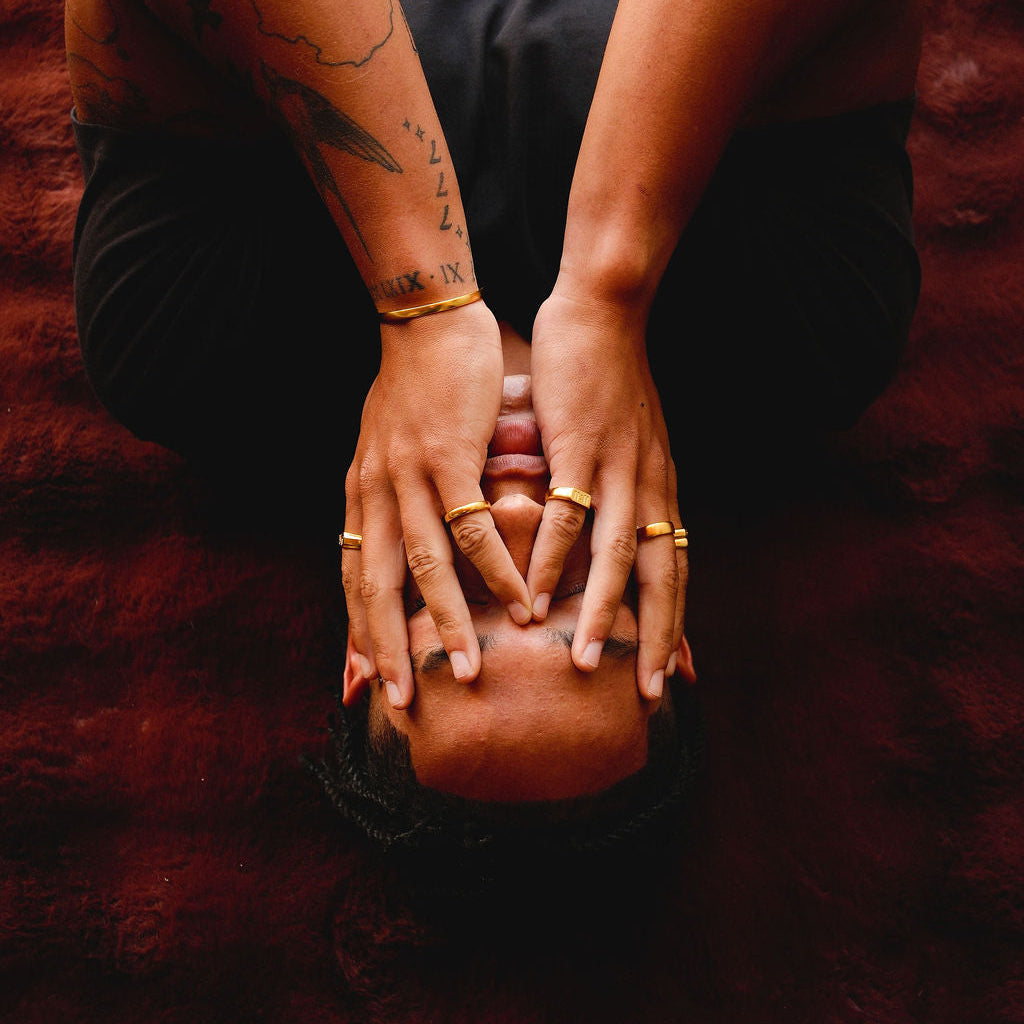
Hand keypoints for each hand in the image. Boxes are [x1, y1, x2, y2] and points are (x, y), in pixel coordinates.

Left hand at [341, 300, 532, 707]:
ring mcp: (408, 476)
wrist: (425, 321)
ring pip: (424, 567)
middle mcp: (375, 495)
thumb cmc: (416, 390)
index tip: (367, 684)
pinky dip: (495, 569)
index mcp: (362, 498)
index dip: (359, 633)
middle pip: (376, 588)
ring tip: (470, 672)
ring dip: (450, 623)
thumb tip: (412, 551)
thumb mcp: (388, 453)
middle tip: (405, 703)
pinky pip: (471, 525)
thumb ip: (396, 504)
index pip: (354, 580)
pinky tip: (519, 602)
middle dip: (389, 650)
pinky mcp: (447, 456)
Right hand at [528, 287, 684, 698]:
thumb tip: (596, 533)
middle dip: (660, 639)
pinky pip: (569, 511)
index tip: (678, 675)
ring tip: (585, 664)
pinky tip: (536, 594)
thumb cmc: (607, 379)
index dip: (678, 623)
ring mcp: (618, 466)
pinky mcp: (582, 443)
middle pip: (664, 576)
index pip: (676, 570)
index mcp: (658, 490)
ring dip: (601, 612)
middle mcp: (649, 487)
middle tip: (651, 696)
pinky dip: (554, 557)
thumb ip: (616, 491)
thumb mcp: (627, 444)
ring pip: (618, 555)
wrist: (605, 311)